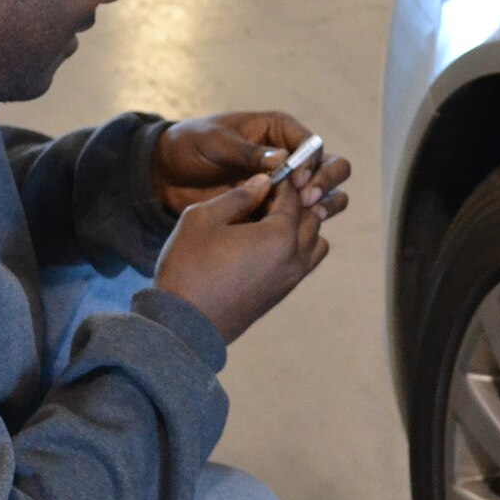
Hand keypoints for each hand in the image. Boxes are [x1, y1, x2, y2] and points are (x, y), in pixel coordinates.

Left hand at [153, 111, 352, 222]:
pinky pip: (302, 217)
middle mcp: (289, 156)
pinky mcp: (276, 209)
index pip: (311, 143)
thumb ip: (246, 152)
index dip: (311, 161)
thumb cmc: (190, 146)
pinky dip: (306, 223)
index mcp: (277, 130)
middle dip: (325, 181)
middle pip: (330, 166)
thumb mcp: (214, 142)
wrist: (167, 175)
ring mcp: (285, 185)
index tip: (299, 179)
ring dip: (325, 204)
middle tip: (308, 198)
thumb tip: (281, 159)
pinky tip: (295, 231)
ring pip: (325, 193)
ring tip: (309, 215)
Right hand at [153, 174, 331, 343]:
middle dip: (294, 201)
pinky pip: (304, 262)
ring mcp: (292, 279)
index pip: (293, 195)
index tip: (264, 174)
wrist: (185, 325)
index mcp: (280, 236)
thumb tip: (264, 182)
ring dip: (300, 226)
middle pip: (312, 216)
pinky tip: (264, 243)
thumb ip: (238, 196)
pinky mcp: (282, 293)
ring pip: (315, 241)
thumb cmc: (189, 268)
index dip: (279, 179)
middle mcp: (295, 257)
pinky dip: (295, 247)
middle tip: (265, 195)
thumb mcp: (202, 219)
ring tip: (268, 220)